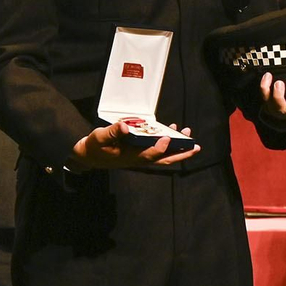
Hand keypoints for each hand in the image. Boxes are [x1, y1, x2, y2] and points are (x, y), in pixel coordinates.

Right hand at [67, 123, 198, 170]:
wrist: (89, 156)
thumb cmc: (95, 147)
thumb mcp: (100, 137)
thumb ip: (112, 132)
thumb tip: (125, 126)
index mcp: (130, 157)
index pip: (149, 156)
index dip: (160, 148)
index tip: (168, 137)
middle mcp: (139, 159)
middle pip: (164, 159)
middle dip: (181, 154)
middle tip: (196, 146)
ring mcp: (141, 156)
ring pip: (164, 155)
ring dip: (178, 147)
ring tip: (188, 134)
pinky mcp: (140, 152)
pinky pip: (157, 149)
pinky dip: (167, 141)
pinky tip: (171, 130)